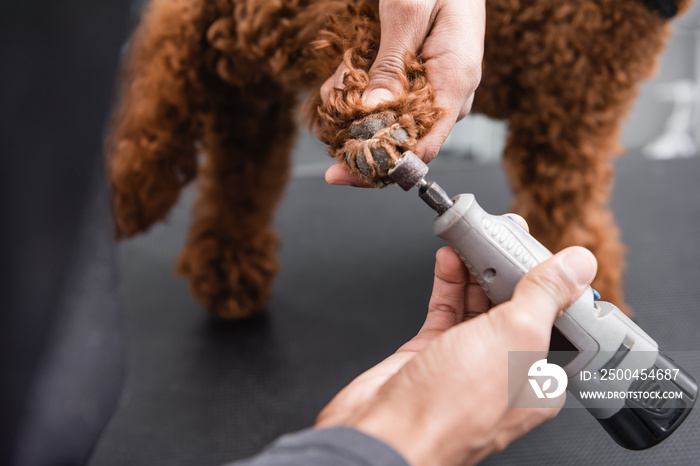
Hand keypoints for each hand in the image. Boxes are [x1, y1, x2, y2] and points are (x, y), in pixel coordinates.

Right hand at [316, 217, 596, 465]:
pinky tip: (449, 260)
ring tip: (476, 238)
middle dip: (510, 268)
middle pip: (515, 308)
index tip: (545, 250)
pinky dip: (447, 283)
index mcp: (538, 379)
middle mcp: (503, 371)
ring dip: (476, 270)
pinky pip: (445, 310)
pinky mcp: (431, 353)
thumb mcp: (515, 338)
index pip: (557, 321)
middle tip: (505, 234)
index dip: (552, 282)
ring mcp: (465, 362)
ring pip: (477, 305)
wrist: (384, 431)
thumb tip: (578, 264)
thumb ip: (545, 295)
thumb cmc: (451, 408)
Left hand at [322, 0, 485, 186]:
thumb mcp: (408, 11)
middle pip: (399, 141)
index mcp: (454, 82)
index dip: (380, 166)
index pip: (422, 149)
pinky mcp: (421, 86)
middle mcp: (448, 97)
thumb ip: (390, 64)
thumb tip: (373, 114)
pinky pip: (387, 104)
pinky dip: (359, 93)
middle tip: (333, 93)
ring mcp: (435, 93)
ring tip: (342, 70)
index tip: (340, 171)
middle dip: (356, 127)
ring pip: (386, 123)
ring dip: (352, 105)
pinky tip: (348, 71)